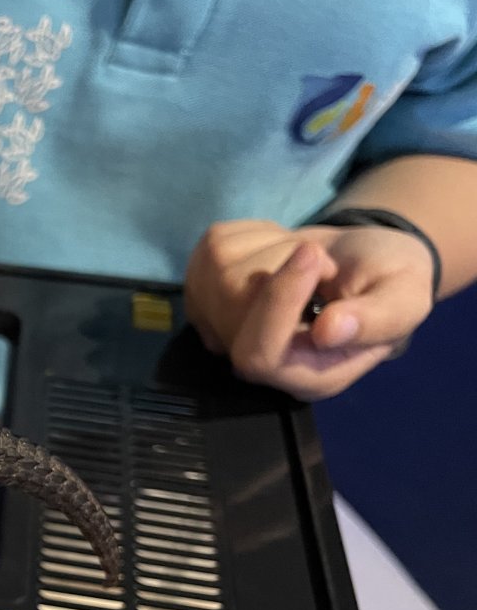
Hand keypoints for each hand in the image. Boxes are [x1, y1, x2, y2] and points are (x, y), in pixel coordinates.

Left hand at [184, 219, 433, 399]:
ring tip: (304, 258)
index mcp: (306, 377)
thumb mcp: (405, 297)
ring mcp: (221, 328)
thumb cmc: (386, 282)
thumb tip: (329, 331)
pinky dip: (252, 233)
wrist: (361, 260)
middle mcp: (256, 363)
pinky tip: (280, 251)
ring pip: (218, 272)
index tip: (313, 255)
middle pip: (230, 308)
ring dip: (270, 246)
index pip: (259, 355)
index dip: (278, 302)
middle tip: (320, 257)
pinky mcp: (204, 291)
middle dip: (279, 264)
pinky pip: (212, 246)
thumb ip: (378, 319)